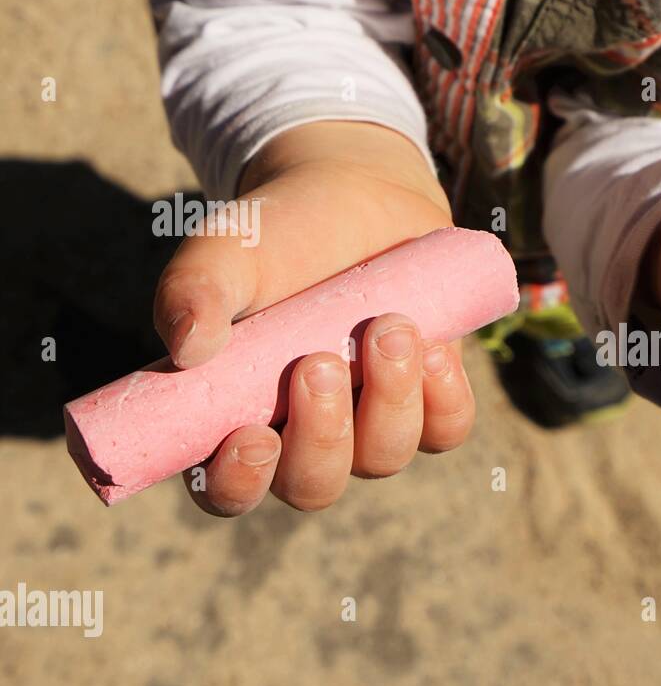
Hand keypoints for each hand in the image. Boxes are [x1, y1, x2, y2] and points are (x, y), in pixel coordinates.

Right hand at [155, 122, 475, 514]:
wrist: (356, 196)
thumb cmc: (276, 234)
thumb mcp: (226, 249)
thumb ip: (194, 288)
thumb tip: (189, 348)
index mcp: (236, 418)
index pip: (226, 490)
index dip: (238, 484)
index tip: (252, 436)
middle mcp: (304, 436)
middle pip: (314, 485)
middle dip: (323, 436)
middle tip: (320, 362)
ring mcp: (371, 423)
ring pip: (383, 457)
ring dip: (389, 400)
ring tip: (386, 325)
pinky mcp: (429, 399)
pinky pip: (446, 429)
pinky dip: (443, 398)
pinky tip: (434, 348)